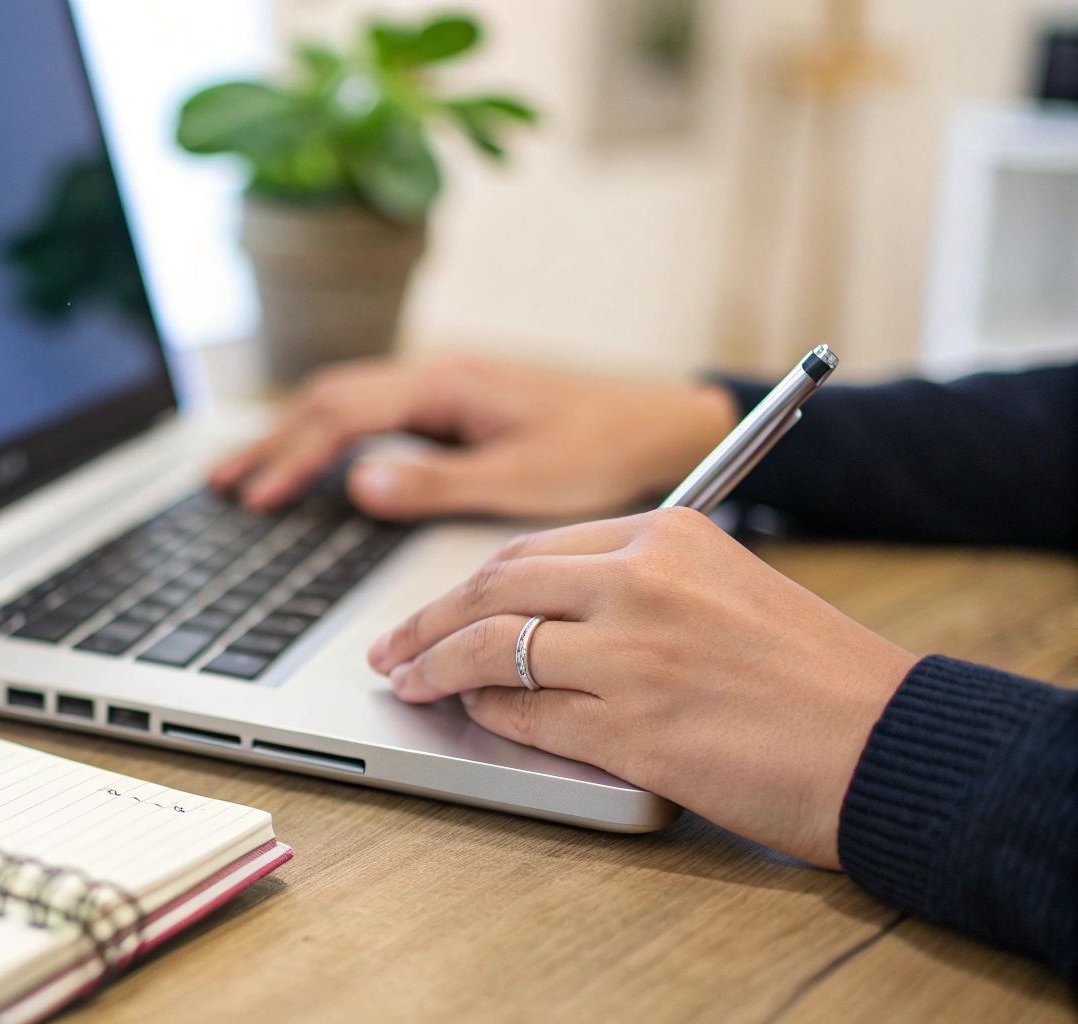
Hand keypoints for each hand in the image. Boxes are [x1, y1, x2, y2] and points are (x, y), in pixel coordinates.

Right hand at [210, 354, 738, 518]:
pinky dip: (326, 435)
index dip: (292, 457)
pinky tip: (312, 460)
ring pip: (344, 401)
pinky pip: (370, 412)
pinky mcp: (451, 406)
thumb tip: (359, 485)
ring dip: (292, 435)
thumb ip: (436, 483)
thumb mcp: (522, 478)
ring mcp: (441, 387)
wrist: (661, 426)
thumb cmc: (604, 449)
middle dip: (272, 442)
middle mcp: (436, 375)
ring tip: (245, 473)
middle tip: (222, 484)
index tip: (256, 496)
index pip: (343, 416)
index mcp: (446, 386)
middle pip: (328, 399)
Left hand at [367, 507, 917, 867]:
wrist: (888, 744)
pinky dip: (486, 714)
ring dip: (436, 668)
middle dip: (426, 620)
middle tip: (392, 647)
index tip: (436, 607)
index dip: (468, 585)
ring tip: (410, 683)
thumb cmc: (812, 677)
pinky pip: (522, 711)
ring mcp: (631, 653)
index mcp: (668, 535)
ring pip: (492, 648)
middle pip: (495, 588)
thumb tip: (535, 613)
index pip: (533, 549)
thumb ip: (636, 585)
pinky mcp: (630, 726)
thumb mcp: (726, 589)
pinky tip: (474, 716)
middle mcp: (643, 581)